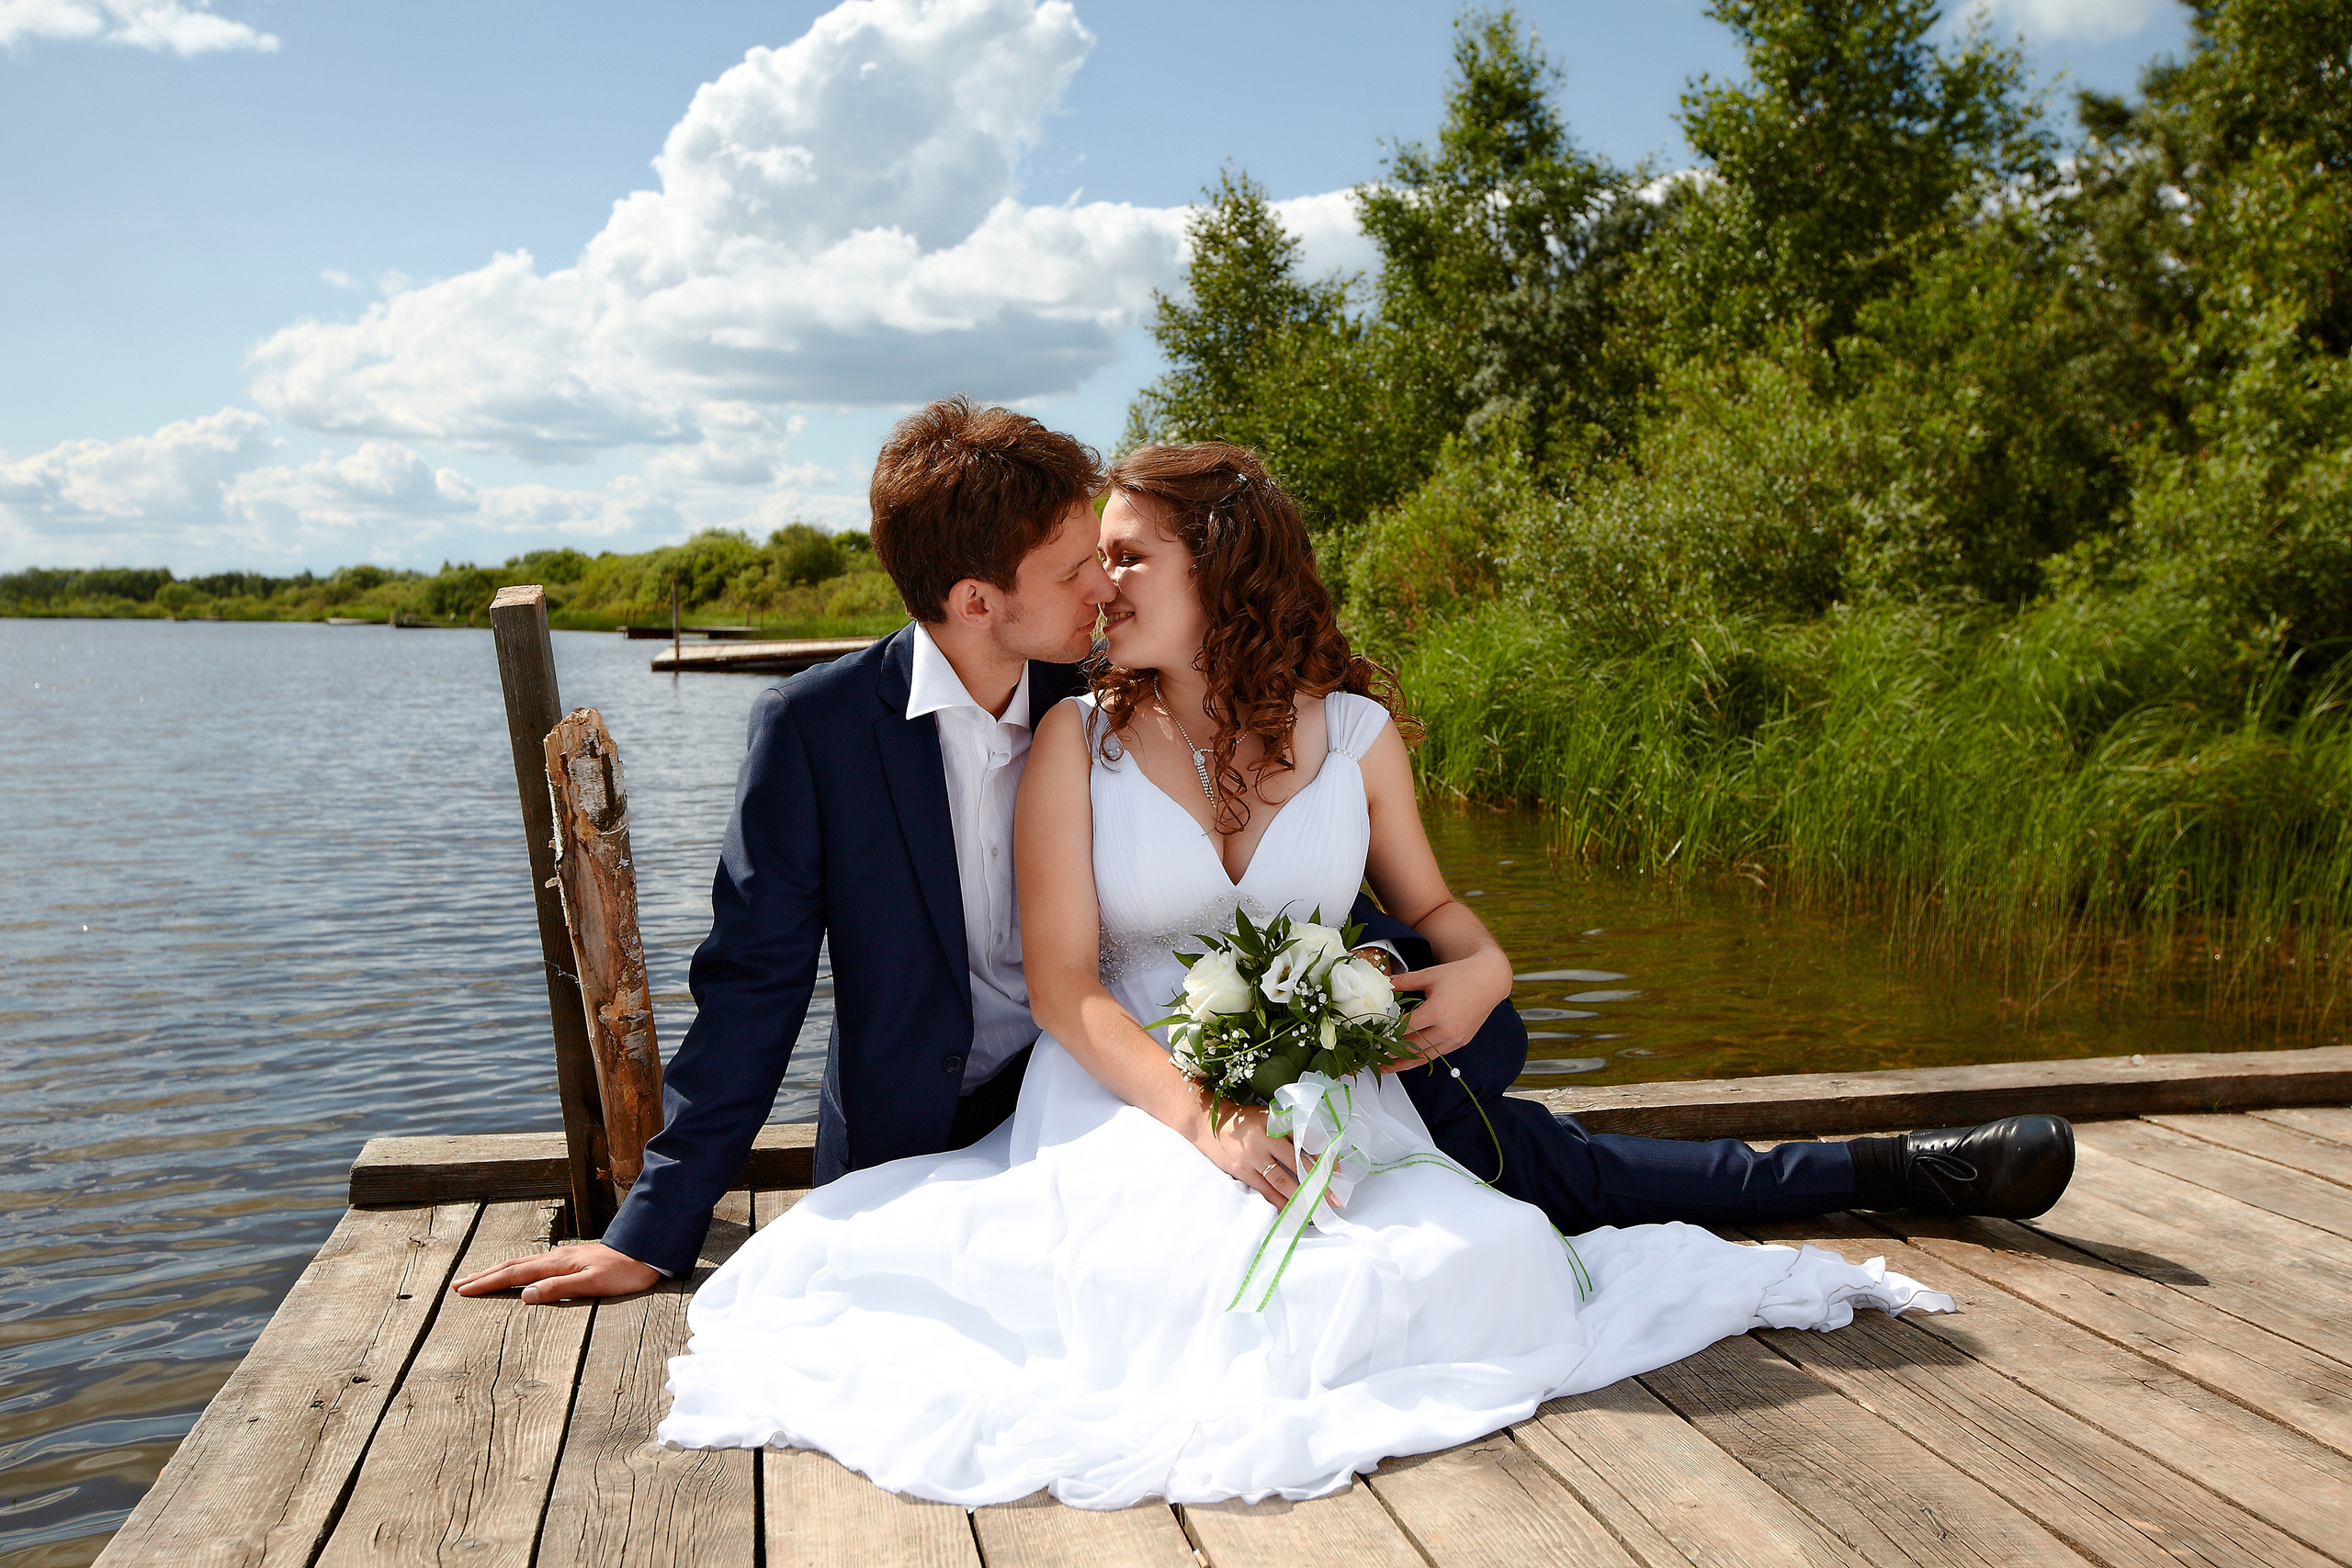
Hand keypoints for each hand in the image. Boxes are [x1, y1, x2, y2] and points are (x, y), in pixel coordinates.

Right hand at [452, 1240, 657, 1303]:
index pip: (513, 1274)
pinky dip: (516, 1270)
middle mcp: (556, 1257)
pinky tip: (518, 1274)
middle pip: (512, 1266)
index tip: (463, 1290)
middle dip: (484, 1276)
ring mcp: (563, 1257)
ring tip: (479, 1278)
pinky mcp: (572, 1260)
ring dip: (497, 1271)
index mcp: (557, 1264)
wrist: (647, 1253)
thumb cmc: (625, 1273)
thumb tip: (525, 1295)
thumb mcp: (593, 1284)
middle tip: (458, 1285)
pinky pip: (534, 1264)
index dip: (487, 1283)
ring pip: (521, 1263)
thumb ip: (559, 1288)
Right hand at [1190, 1101, 1330, 1210]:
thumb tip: (1319, 1155)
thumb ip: (1291, 1132)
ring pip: (1283, 1181)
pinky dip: (1280, 1202)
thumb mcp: (1271, 1118)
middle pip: (1298, 1164)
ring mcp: (1252, 1156)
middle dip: (1318, 1183)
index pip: (1307, 1141)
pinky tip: (1292, 1210)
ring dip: (1302, 1197)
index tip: (1337, 1173)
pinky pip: (1266, 1190)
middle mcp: (1265, 1138)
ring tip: (1317, 1209)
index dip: (1323, 1159)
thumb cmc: (1246, 1120)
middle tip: (1334, 1199)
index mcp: (1276, 1122)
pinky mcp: (1242, 1171)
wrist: (1210, 1124)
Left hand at [1383, 948, 1512, 1070]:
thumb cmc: (1461, 975)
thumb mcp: (1429, 975)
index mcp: (1437, 1011)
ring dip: (1403, 1063)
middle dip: (1390, 1053)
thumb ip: (1404, 981)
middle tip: (1372, 1056)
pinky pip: (1436, 1055)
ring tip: (1385, 1067)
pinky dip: (1420, 1059)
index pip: (1404, 1028)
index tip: (1372, 1036)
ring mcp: (1455, 1038)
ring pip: (1424, 1057)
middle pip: (1412, 1047)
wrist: (1490, 979)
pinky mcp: (1460, 1042)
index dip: (1386, 1033)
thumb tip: (1383, 982)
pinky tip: (1408, 1060)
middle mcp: (1447, 1029)